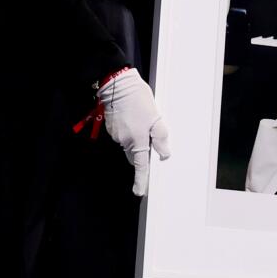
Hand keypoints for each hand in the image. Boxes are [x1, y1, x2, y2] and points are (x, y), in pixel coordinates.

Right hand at [95, 67, 171, 196]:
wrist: (118, 85)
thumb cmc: (138, 100)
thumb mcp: (156, 118)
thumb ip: (161, 138)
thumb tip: (165, 154)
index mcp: (137, 141)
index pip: (140, 166)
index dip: (141, 180)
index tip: (140, 192)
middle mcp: (124, 141)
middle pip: (134, 155)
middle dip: (141, 153)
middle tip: (150, 139)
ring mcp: (116, 134)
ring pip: (128, 144)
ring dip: (136, 139)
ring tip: (142, 121)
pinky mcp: (111, 127)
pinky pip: (123, 135)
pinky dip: (129, 131)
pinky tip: (133, 118)